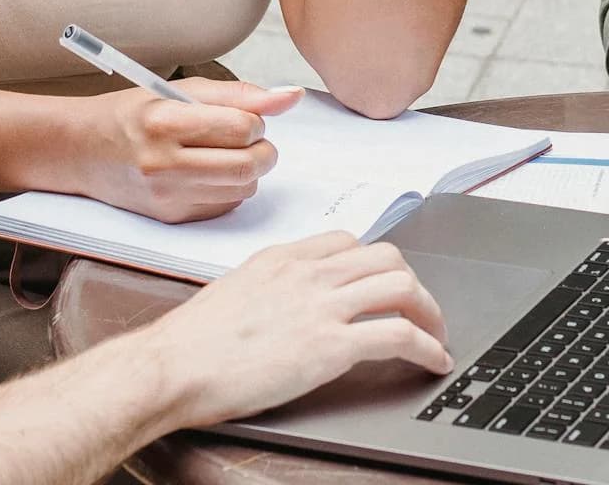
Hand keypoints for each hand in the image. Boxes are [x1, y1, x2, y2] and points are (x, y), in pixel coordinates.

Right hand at [75, 79, 304, 222]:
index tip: (246, 119)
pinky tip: (209, 173)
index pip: (241, 127)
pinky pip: (226, 206)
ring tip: (226, 154)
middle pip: (247, 165)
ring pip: (243, 188)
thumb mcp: (181, 91)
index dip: (255, 121)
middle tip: (250, 140)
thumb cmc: (134, 114)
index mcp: (165, 122)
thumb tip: (291, 97)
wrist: (84, 150)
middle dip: (263, 150)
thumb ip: (239, 94)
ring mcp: (167, 196)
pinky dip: (230, 189)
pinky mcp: (172, 217)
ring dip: (248, 170)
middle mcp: (163, 163)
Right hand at [144, 232, 452, 426]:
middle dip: (413, 284)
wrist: (173, 366)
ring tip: (436, 336)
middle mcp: (307, 273)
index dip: (377, 264)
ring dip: (430, 313)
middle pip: (386, 258)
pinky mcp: (330, 345)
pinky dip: (427, 348)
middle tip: (421, 311)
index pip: (348, 242)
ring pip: (402, 287)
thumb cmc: (190, 342)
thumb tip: (283, 306)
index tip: (387, 285)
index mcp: (282, 258)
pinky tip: (432, 362)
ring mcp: (321, 306)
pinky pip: (399, 335)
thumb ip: (268, 290)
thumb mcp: (233, 293)